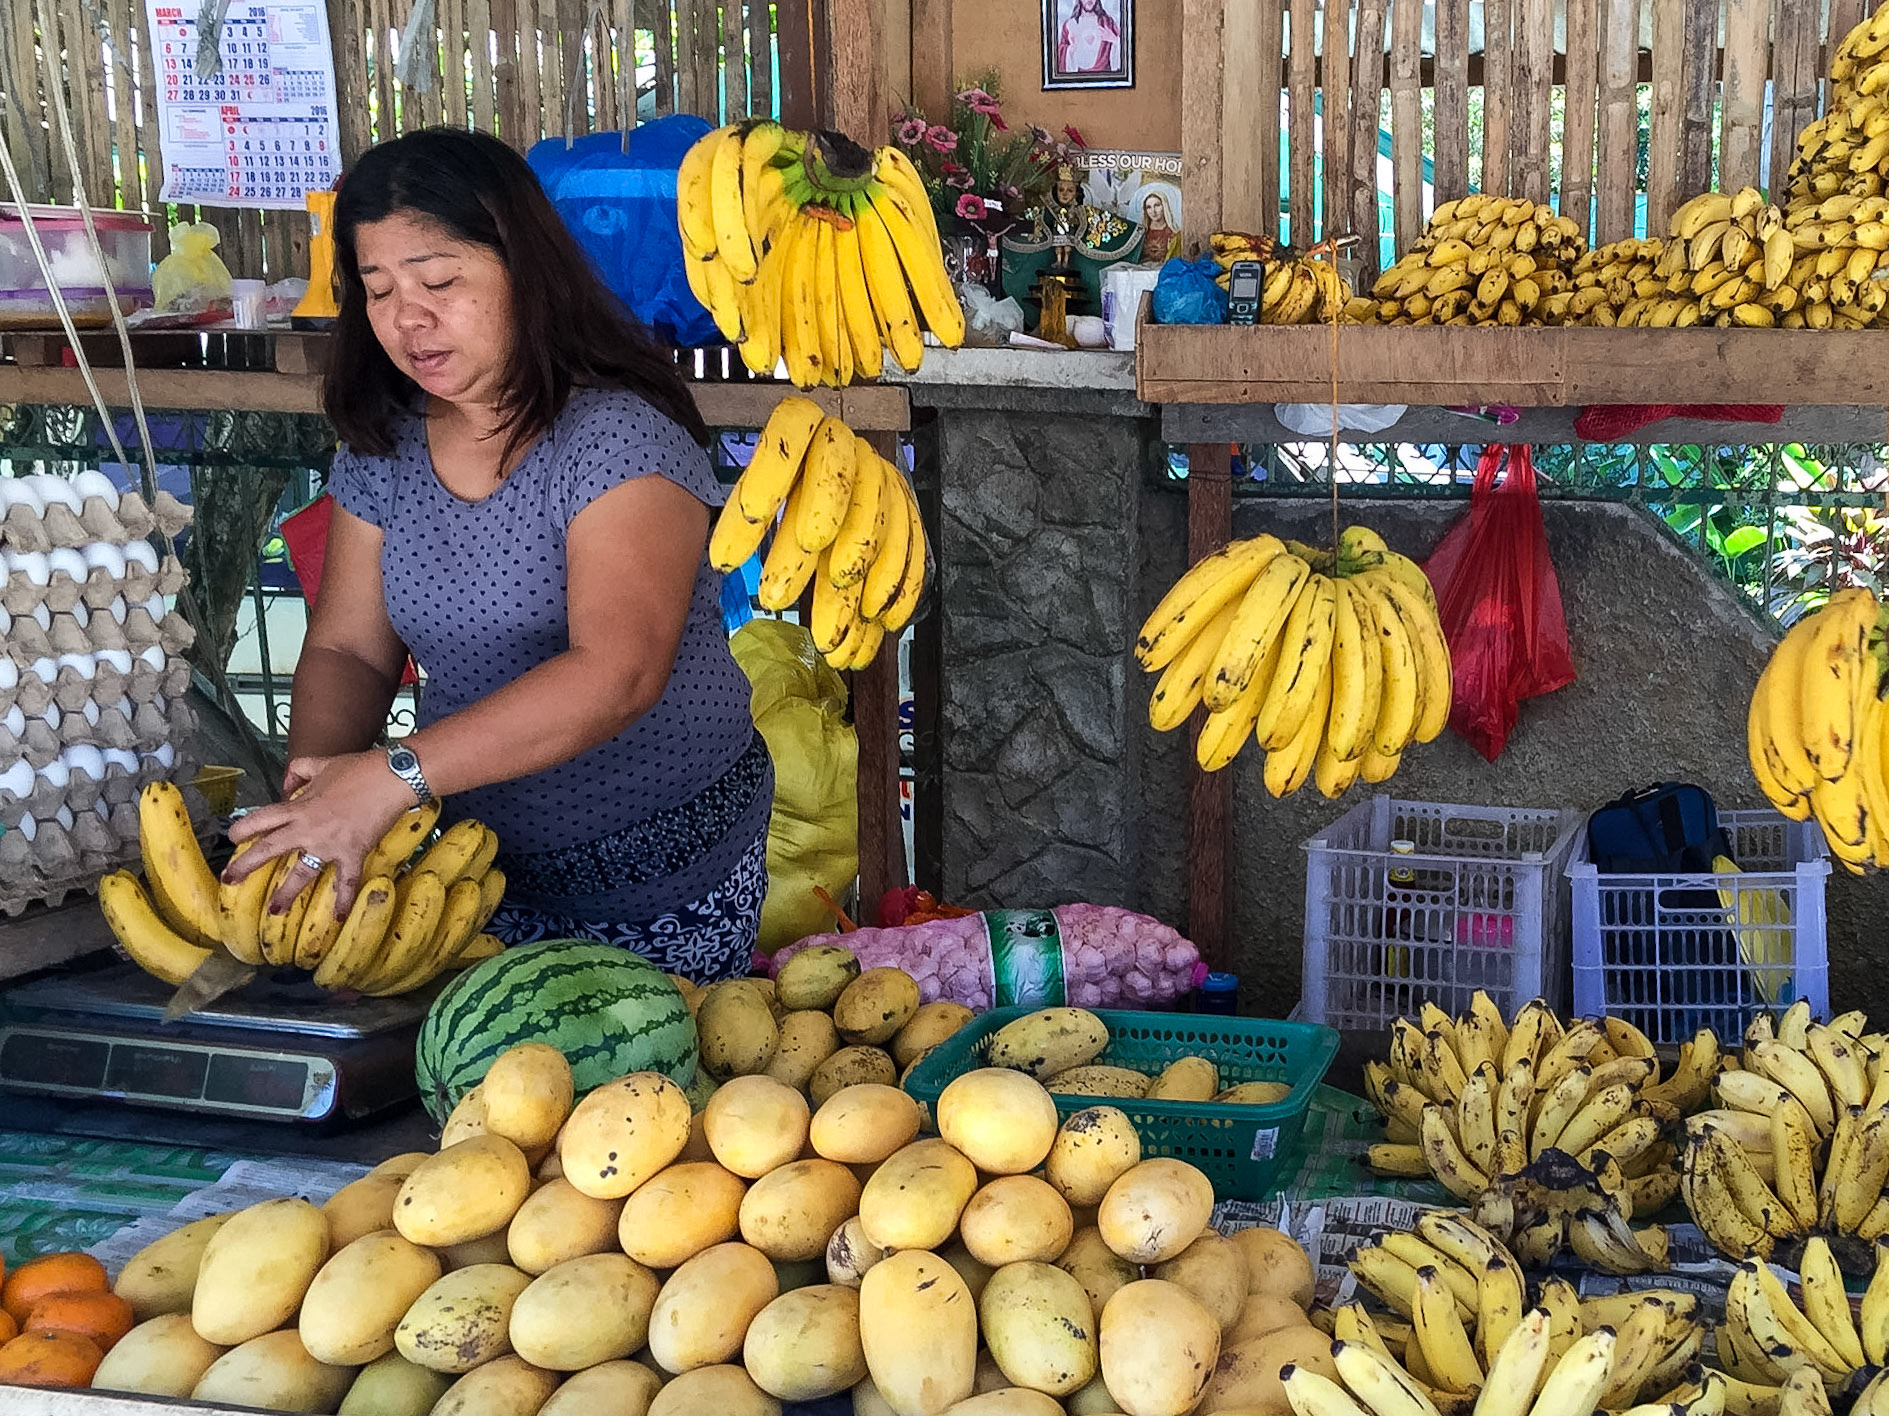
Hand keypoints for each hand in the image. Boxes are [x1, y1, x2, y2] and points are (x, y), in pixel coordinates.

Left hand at [226, 751, 412, 919]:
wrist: (391, 777)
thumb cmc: (358, 768)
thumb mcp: (322, 763)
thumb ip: (299, 771)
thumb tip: (286, 785)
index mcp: (298, 807)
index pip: (261, 819)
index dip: (243, 829)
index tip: (234, 838)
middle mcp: (307, 828)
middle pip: (268, 848)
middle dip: (245, 865)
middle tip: (229, 880)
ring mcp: (329, 844)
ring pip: (301, 872)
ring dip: (287, 893)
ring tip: (275, 910)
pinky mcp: (352, 853)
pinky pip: (346, 880)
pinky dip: (344, 900)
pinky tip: (338, 917)